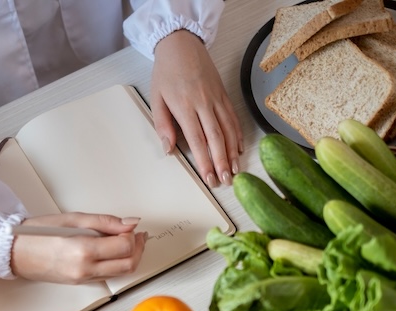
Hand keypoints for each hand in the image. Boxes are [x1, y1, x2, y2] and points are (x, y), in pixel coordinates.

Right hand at [10, 213, 146, 283]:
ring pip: (121, 273)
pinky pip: (108, 275)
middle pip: (128, 264)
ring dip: (131, 257)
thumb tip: (131, 223)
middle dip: (138, 248)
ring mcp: (84, 279)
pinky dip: (117, 263)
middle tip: (137, 235)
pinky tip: (113, 250)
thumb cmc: (37, 233)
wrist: (14, 253)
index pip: (124, 247)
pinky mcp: (81, 283)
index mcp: (83, 250)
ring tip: (127, 241)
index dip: (133, 236)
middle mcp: (85, 269)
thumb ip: (105, 222)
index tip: (131, 227)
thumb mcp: (72, 219)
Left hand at [151, 29, 242, 187]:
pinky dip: (238, 134)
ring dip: (233, 151)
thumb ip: (162, 125)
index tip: (209, 177)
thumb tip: (168, 149)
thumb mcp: (156, 98)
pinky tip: (239, 148)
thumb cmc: (166, 72)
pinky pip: (233, 117)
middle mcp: (204, 103)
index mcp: (185, 106)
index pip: (197, 140)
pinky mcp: (224, 94)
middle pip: (216, 137)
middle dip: (222, 161)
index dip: (205, 160)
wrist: (181, 45)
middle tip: (226, 180)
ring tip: (235, 170)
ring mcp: (216, 98)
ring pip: (228, 129)